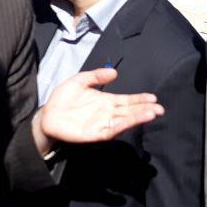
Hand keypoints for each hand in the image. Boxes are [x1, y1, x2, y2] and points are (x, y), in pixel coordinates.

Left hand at [32, 68, 163, 155]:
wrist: (47, 115)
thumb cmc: (63, 99)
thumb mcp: (80, 81)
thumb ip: (96, 76)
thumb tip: (115, 73)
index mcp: (106, 101)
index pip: (127, 100)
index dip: (140, 99)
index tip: (153, 98)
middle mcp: (108, 113)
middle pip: (130, 111)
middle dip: (145, 109)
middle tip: (159, 108)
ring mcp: (103, 124)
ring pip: (124, 121)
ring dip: (138, 118)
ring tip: (152, 113)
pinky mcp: (95, 133)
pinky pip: (112, 129)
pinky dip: (122, 126)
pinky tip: (131, 121)